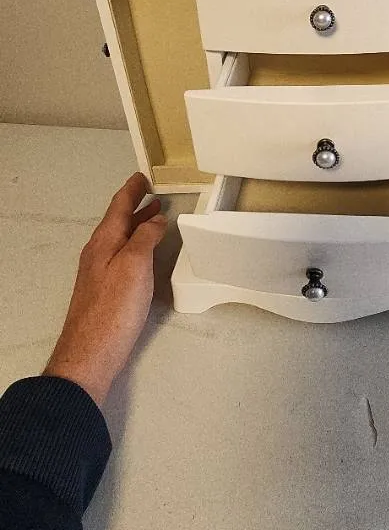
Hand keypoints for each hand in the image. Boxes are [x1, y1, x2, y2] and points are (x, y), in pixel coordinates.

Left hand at [44, 173, 166, 406]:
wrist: (91, 353)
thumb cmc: (114, 308)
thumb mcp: (134, 265)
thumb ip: (145, 238)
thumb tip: (155, 219)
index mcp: (104, 241)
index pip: (118, 207)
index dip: (132, 190)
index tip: (143, 176)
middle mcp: (99, 252)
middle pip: (118, 221)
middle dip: (135, 205)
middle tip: (153, 193)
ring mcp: (100, 272)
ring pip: (121, 239)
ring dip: (137, 225)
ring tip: (156, 217)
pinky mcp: (106, 291)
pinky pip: (123, 256)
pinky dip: (136, 245)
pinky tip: (146, 253)